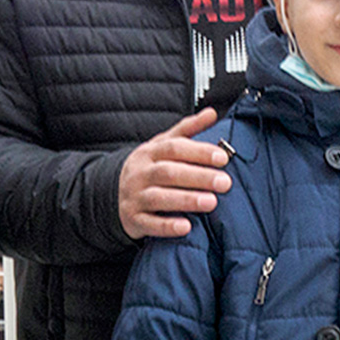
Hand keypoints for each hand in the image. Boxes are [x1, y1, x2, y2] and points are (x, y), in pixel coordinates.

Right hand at [118, 108, 232, 239]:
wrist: (114, 194)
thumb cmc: (149, 168)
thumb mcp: (163, 145)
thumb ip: (187, 129)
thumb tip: (212, 112)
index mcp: (150, 152)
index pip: (174, 148)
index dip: (198, 152)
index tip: (223, 158)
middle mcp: (140, 173)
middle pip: (169, 172)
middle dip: (198, 177)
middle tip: (225, 182)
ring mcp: (135, 196)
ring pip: (159, 197)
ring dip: (186, 200)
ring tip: (211, 202)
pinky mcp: (133, 219)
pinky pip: (149, 223)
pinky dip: (168, 226)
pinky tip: (186, 227)